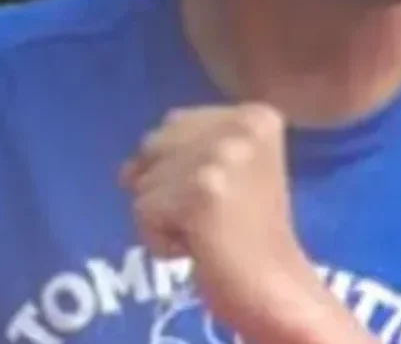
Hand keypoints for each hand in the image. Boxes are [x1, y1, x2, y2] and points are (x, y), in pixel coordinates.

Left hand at [119, 103, 320, 340]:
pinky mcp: (201, 191)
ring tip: (205, 232)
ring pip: (144, 180)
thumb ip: (176, 152)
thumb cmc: (248, 232)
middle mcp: (241, 125)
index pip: (174, 122)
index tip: (215, 193)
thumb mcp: (222, 170)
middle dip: (167, 186)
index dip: (178, 165)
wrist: (274, 286)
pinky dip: (159, 239)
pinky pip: (142, 210)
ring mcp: (222, 155)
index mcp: (254, 114)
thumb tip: (126, 171)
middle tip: (211, 215)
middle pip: (154, 145)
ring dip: (163, 216)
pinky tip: (197, 248)